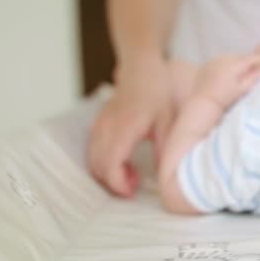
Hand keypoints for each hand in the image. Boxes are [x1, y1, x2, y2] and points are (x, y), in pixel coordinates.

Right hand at [88, 57, 173, 196]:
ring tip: (132, 174)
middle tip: (135, 184)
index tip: (132, 191)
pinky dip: (104, 163)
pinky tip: (123, 161)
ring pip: (93, 161)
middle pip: (98, 168)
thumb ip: (163, 148)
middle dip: (114, 183)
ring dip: (108, 174)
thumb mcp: (167, 121)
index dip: (118, 184)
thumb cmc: (156, 92)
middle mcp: (106, 129)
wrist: (140, 69)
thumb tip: (165, 174)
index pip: (110, 165)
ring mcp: (99, 126)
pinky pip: (93, 151)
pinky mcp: (98, 125)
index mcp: (124, 128)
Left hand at [193, 53, 259, 108]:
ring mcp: (214, 61)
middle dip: (245, 60)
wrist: (204, 101)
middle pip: (239, 57)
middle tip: (252, 65)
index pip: (248, 59)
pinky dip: (226, 63)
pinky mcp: (208, 64)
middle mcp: (224, 60)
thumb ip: (251, 79)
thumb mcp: (240, 90)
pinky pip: (221, 60)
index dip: (256, 59)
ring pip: (229, 57)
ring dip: (235, 61)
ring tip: (239, 68)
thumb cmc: (224, 98)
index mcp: (233, 66)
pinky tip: (227, 70)